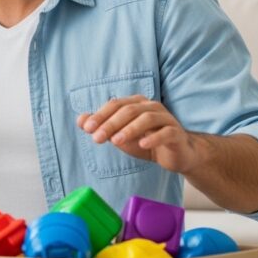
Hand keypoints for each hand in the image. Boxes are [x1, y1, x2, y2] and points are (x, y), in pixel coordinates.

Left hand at [76, 95, 202, 174]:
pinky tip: (142, 144)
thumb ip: (101, 127)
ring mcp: (166, 118)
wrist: (175, 154)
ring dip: (129, 129)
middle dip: (110, 124)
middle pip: (128, 110)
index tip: (86, 129)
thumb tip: (80, 120)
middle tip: (96, 138)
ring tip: (115, 142)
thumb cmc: (145, 141)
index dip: (100, 115)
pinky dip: (153, 137)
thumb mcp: (119, 135)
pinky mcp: (177, 133)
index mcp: (136, 103)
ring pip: (147, 118)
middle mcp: (151, 106)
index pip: (115, 104)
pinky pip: (166, 132)